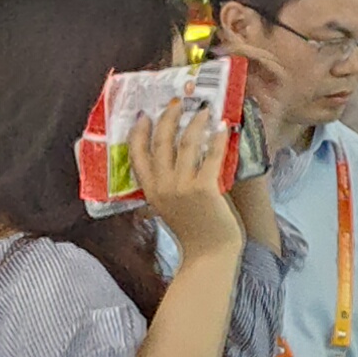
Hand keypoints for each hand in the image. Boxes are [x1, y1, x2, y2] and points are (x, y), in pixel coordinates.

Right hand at [128, 101, 243, 267]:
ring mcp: (181, 187)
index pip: (136, 155)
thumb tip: (177, 157)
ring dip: (195, 122)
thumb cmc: (194, 230)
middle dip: (168, 118)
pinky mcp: (203, 189)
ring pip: (186, 144)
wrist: (209, 255)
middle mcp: (162, 186)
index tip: (144, 114)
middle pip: (160, 142)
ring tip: (204, 109)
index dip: (139, 132)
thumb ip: (167, 186)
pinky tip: (222, 128)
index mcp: (150, 190)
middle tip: (177, 101)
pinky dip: (216, 139)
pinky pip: (210, 156)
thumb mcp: (169, 207)